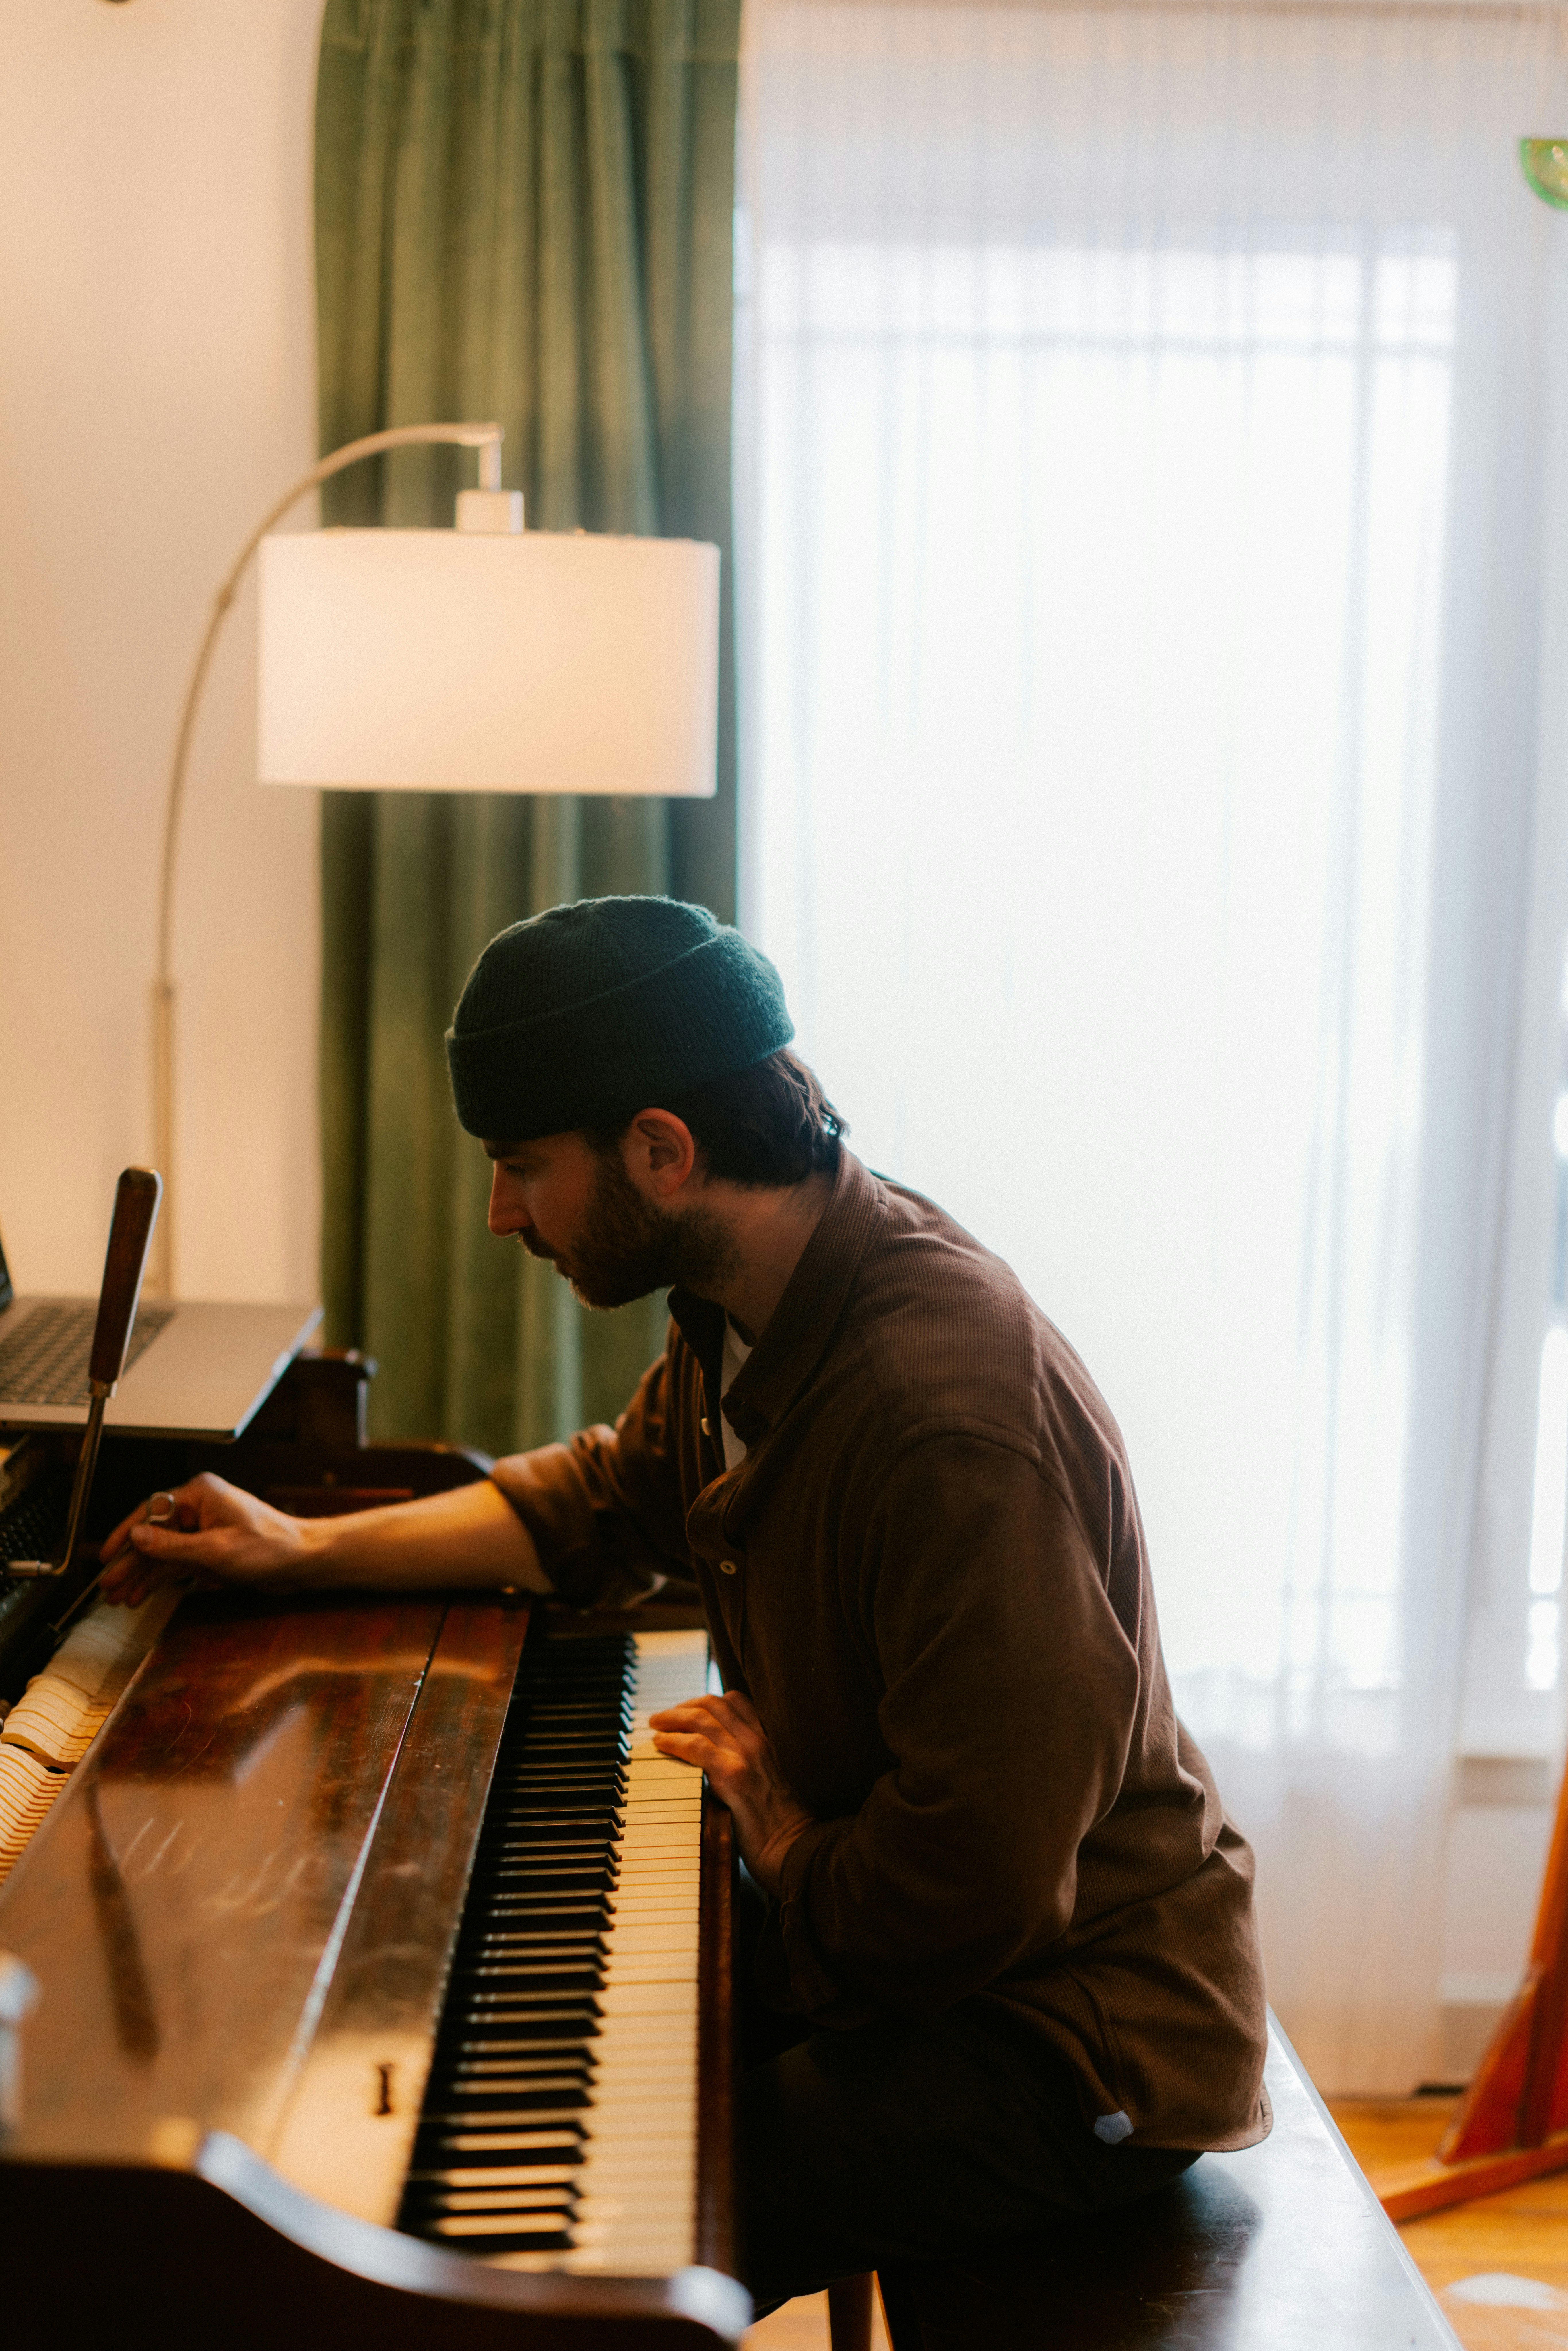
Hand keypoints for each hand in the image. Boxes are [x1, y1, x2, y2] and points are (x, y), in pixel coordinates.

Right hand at [99, 1472, 317, 1607]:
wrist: (302, 1561)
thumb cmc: (271, 1546)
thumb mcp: (216, 1549)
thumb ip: (172, 1545)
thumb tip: (136, 1537)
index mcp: (200, 1494)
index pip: (150, 1511)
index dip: (124, 1535)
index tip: (106, 1556)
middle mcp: (198, 1508)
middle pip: (152, 1535)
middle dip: (129, 1562)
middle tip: (107, 1586)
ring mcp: (202, 1530)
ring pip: (161, 1553)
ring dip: (140, 1575)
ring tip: (117, 1597)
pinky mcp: (208, 1550)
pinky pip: (176, 1564)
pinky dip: (159, 1579)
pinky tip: (140, 1595)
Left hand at [649, 1689, 811, 1895]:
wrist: (793, 1847)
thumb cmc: (780, 1824)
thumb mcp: (767, 1781)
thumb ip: (748, 1764)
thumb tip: (711, 1760)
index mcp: (767, 1740)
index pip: (735, 1701)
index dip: (705, 1701)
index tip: (686, 1710)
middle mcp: (757, 1741)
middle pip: (714, 1704)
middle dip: (683, 1705)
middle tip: (663, 1717)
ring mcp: (746, 1756)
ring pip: (701, 1719)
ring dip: (672, 1718)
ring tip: (656, 1725)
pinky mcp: (733, 1776)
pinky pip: (696, 1746)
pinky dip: (673, 1741)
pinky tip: (660, 1744)